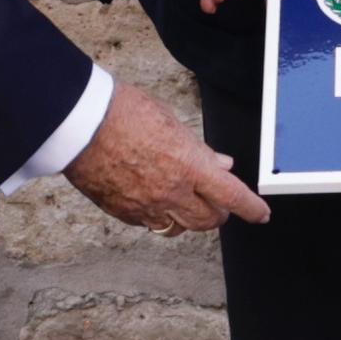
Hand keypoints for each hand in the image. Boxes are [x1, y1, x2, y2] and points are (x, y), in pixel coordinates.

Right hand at [63, 81, 268, 233]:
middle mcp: (171, 192)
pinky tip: (154, 201)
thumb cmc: (123, 112)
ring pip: (179, 227)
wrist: (79, 123)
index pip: (232, 196)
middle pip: (208, 220)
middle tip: (218, 204)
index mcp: (189, 165)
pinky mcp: (123, 212)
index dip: (251, 208)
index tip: (261, 214)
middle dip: (218, 213)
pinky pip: (149, 224)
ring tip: (186, 204)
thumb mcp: (171, 123)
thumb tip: (219, 163)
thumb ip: (198, 150)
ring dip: (189, 219)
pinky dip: (158, 216)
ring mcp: (146, 206)